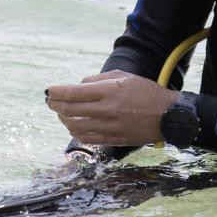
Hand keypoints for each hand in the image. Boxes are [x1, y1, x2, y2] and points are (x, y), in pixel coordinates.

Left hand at [45, 72, 178, 146]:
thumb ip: (98, 80)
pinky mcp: (112, 139)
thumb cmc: (146, 92)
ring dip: (63, 119)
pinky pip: (86, 138)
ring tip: (61, 113)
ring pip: (75, 126)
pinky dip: (75, 131)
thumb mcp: (124, 77)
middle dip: (55, 105)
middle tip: (50, 101)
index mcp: (110, 91)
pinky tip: (73, 125)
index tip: (48, 90)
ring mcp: (109, 127)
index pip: (74, 92)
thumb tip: (78, 86)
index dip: (56, 92)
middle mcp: (107, 110)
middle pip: (70, 110)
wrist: (168, 116)